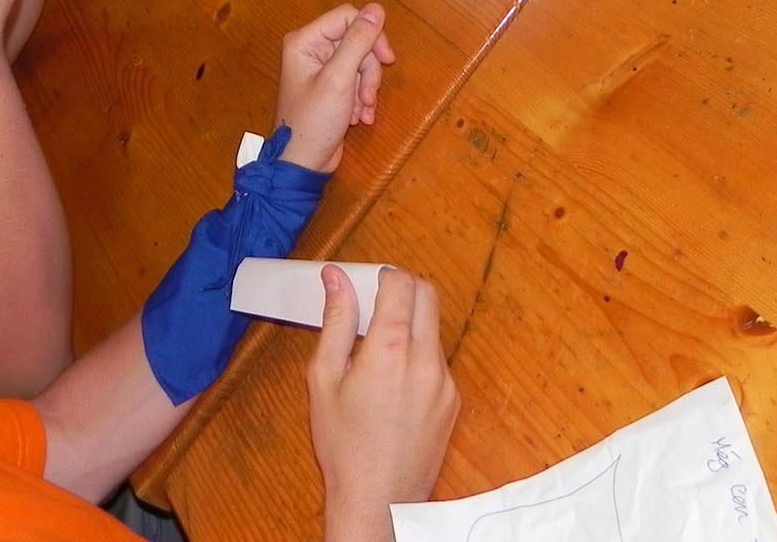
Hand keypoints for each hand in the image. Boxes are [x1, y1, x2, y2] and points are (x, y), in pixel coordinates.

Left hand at [275, 3, 394, 172]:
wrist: (303, 163)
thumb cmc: (314, 120)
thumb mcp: (340, 79)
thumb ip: (358, 42)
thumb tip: (377, 8)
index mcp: (305, 40)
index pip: (347, 17)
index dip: (371, 35)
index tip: (388, 59)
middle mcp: (311, 49)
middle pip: (357, 42)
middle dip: (368, 71)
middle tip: (369, 97)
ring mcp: (321, 68)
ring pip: (361, 62)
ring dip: (367, 88)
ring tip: (362, 112)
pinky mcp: (331, 86)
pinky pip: (356, 80)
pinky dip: (362, 98)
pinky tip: (360, 117)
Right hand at [310, 267, 458, 538]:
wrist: (377, 500)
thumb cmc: (342, 444)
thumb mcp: (323, 377)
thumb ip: (334, 321)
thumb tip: (336, 278)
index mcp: (391, 350)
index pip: (401, 283)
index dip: (382, 275)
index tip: (366, 282)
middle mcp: (426, 360)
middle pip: (427, 295)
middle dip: (403, 289)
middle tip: (375, 303)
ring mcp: (445, 382)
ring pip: (434, 328)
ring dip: (411, 322)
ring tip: (378, 350)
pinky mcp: (453, 400)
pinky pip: (438, 359)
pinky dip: (419, 353)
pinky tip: (393, 381)